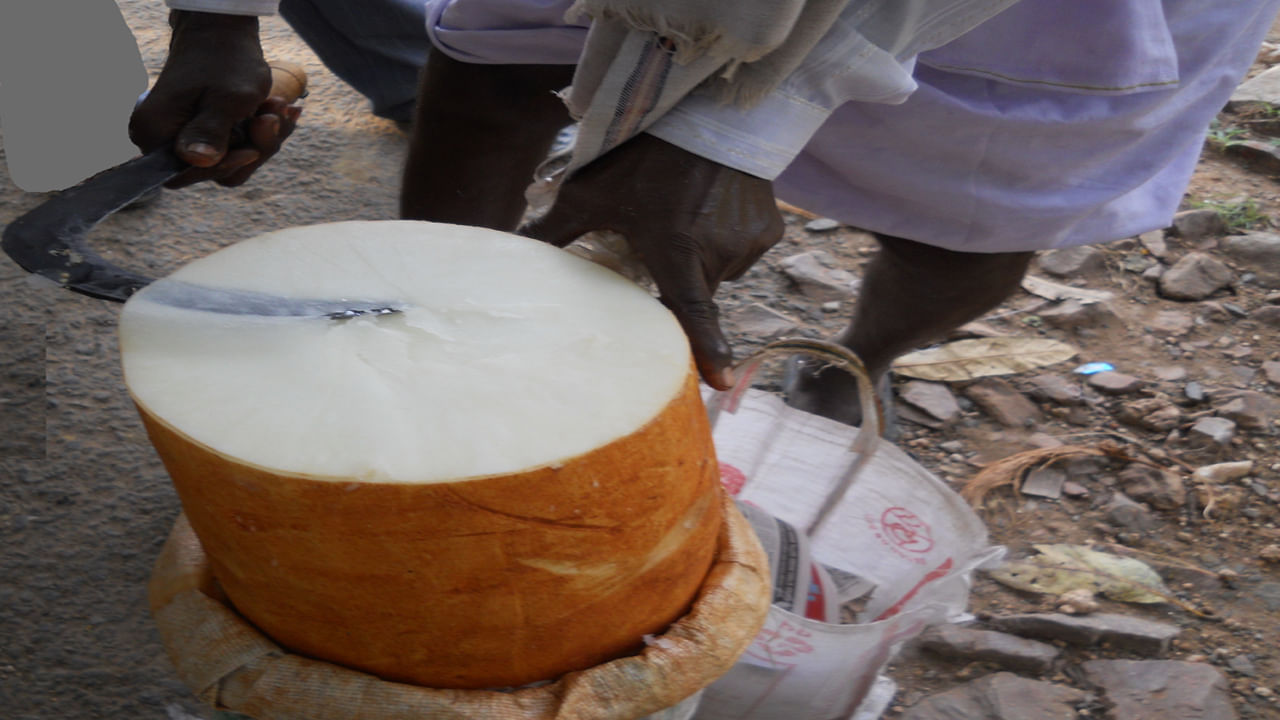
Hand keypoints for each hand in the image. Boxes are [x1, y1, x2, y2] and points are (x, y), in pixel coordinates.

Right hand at [128, 11, 297, 187]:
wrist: (223, 32)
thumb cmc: (224, 60)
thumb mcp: (226, 99)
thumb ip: (211, 132)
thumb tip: (198, 162)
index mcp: (154, 133)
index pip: (188, 175)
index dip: (225, 166)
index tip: (251, 149)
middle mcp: (163, 140)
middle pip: (215, 171)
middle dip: (253, 147)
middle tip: (273, 116)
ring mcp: (185, 137)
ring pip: (233, 160)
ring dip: (263, 137)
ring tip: (278, 105)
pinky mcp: (206, 133)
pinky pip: (238, 147)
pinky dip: (261, 130)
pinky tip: (278, 108)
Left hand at [520, 134, 783, 389]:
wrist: (708, 110)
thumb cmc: (643, 152)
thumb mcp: (591, 191)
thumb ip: (554, 229)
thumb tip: (511, 251)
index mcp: (675, 249)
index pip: (693, 312)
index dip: (707, 351)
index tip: (723, 386)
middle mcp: (717, 251)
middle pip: (694, 290)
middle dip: (676, 274)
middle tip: (660, 233)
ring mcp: (748, 241)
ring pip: (719, 272)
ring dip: (701, 257)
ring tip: (686, 213)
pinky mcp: (770, 229)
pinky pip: (743, 252)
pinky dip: (727, 241)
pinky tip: (712, 208)